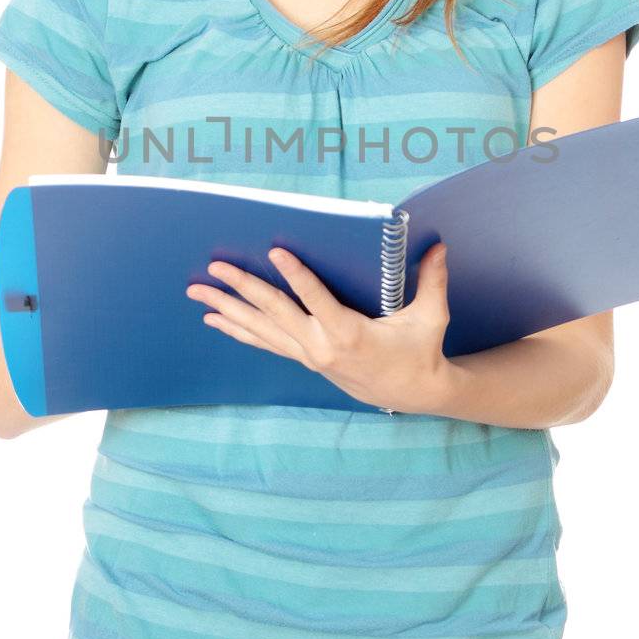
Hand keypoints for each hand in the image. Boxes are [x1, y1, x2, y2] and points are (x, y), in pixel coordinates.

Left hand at [185, 242, 455, 415]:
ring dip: (228, 309)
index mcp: (349, 333)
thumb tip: (439, 244)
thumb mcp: (431, 317)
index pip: (316, 298)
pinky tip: (215, 320)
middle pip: (275, 313)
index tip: (275, 250)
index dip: (296, 275)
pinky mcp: (305, 359)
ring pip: (261, 329)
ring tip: (198, 293)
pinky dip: (239, 330)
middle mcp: (321, 345)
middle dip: (242, 288)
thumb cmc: (420, 352)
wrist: (413, 394)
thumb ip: (433, 280)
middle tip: (215, 267)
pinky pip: (265, 343)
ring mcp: (309, 355)